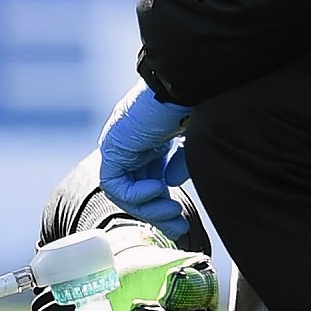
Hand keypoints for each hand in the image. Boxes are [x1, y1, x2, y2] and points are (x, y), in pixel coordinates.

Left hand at [98, 79, 191, 238]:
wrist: (187, 82)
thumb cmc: (196, 103)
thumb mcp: (191, 141)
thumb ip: (180, 163)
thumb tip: (169, 183)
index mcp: (149, 137)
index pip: (147, 179)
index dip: (162, 203)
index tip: (180, 221)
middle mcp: (131, 141)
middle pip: (134, 189)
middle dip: (156, 213)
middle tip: (178, 228)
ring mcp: (120, 143)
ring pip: (122, 191)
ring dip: (148, 207)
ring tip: (172, 209)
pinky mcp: (114, 147)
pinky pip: (114, 183)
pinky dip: (135, 193)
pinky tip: (159, 188)